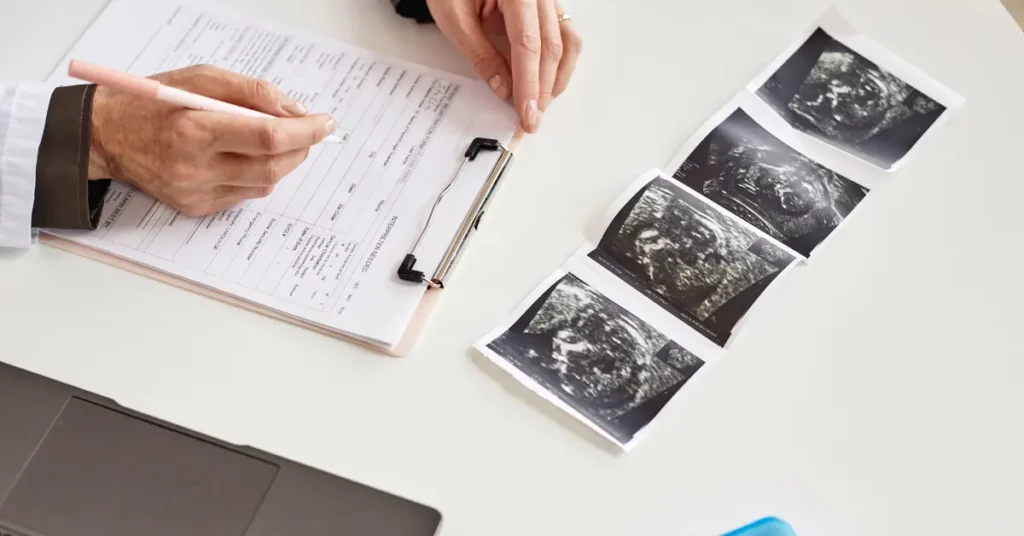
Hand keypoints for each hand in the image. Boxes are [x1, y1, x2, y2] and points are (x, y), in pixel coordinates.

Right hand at [88, 64, 335, 216]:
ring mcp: (195, 192)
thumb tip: (295, 111)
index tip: (324, 123)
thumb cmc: (153, 102)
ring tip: (276, 141)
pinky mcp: (195, 207)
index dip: (304, 132)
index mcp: (194, 129)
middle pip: (272, 167)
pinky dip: (257, 176)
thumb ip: (251, 92)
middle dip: (300, 148)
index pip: (268, 137)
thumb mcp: (200, 77)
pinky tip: (246, 158)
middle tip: (308, 131)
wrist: (107, 136)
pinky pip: (244, 195)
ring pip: (263, 184)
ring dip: (282, 162)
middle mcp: (195, 167)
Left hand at [426, 0, 581, 132]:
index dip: (528, 84)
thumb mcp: (455, 18)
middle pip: (551, 46)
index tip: (526, 113)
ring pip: (566, 41)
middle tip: (532, 119)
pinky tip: (546, 80)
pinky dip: (558, 61)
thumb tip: (503, 89)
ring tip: (540, 104)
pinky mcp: (546, 4)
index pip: (528, 44)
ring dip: (556, 77)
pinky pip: (563, 33)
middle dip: (542, 88)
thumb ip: (480, 54)